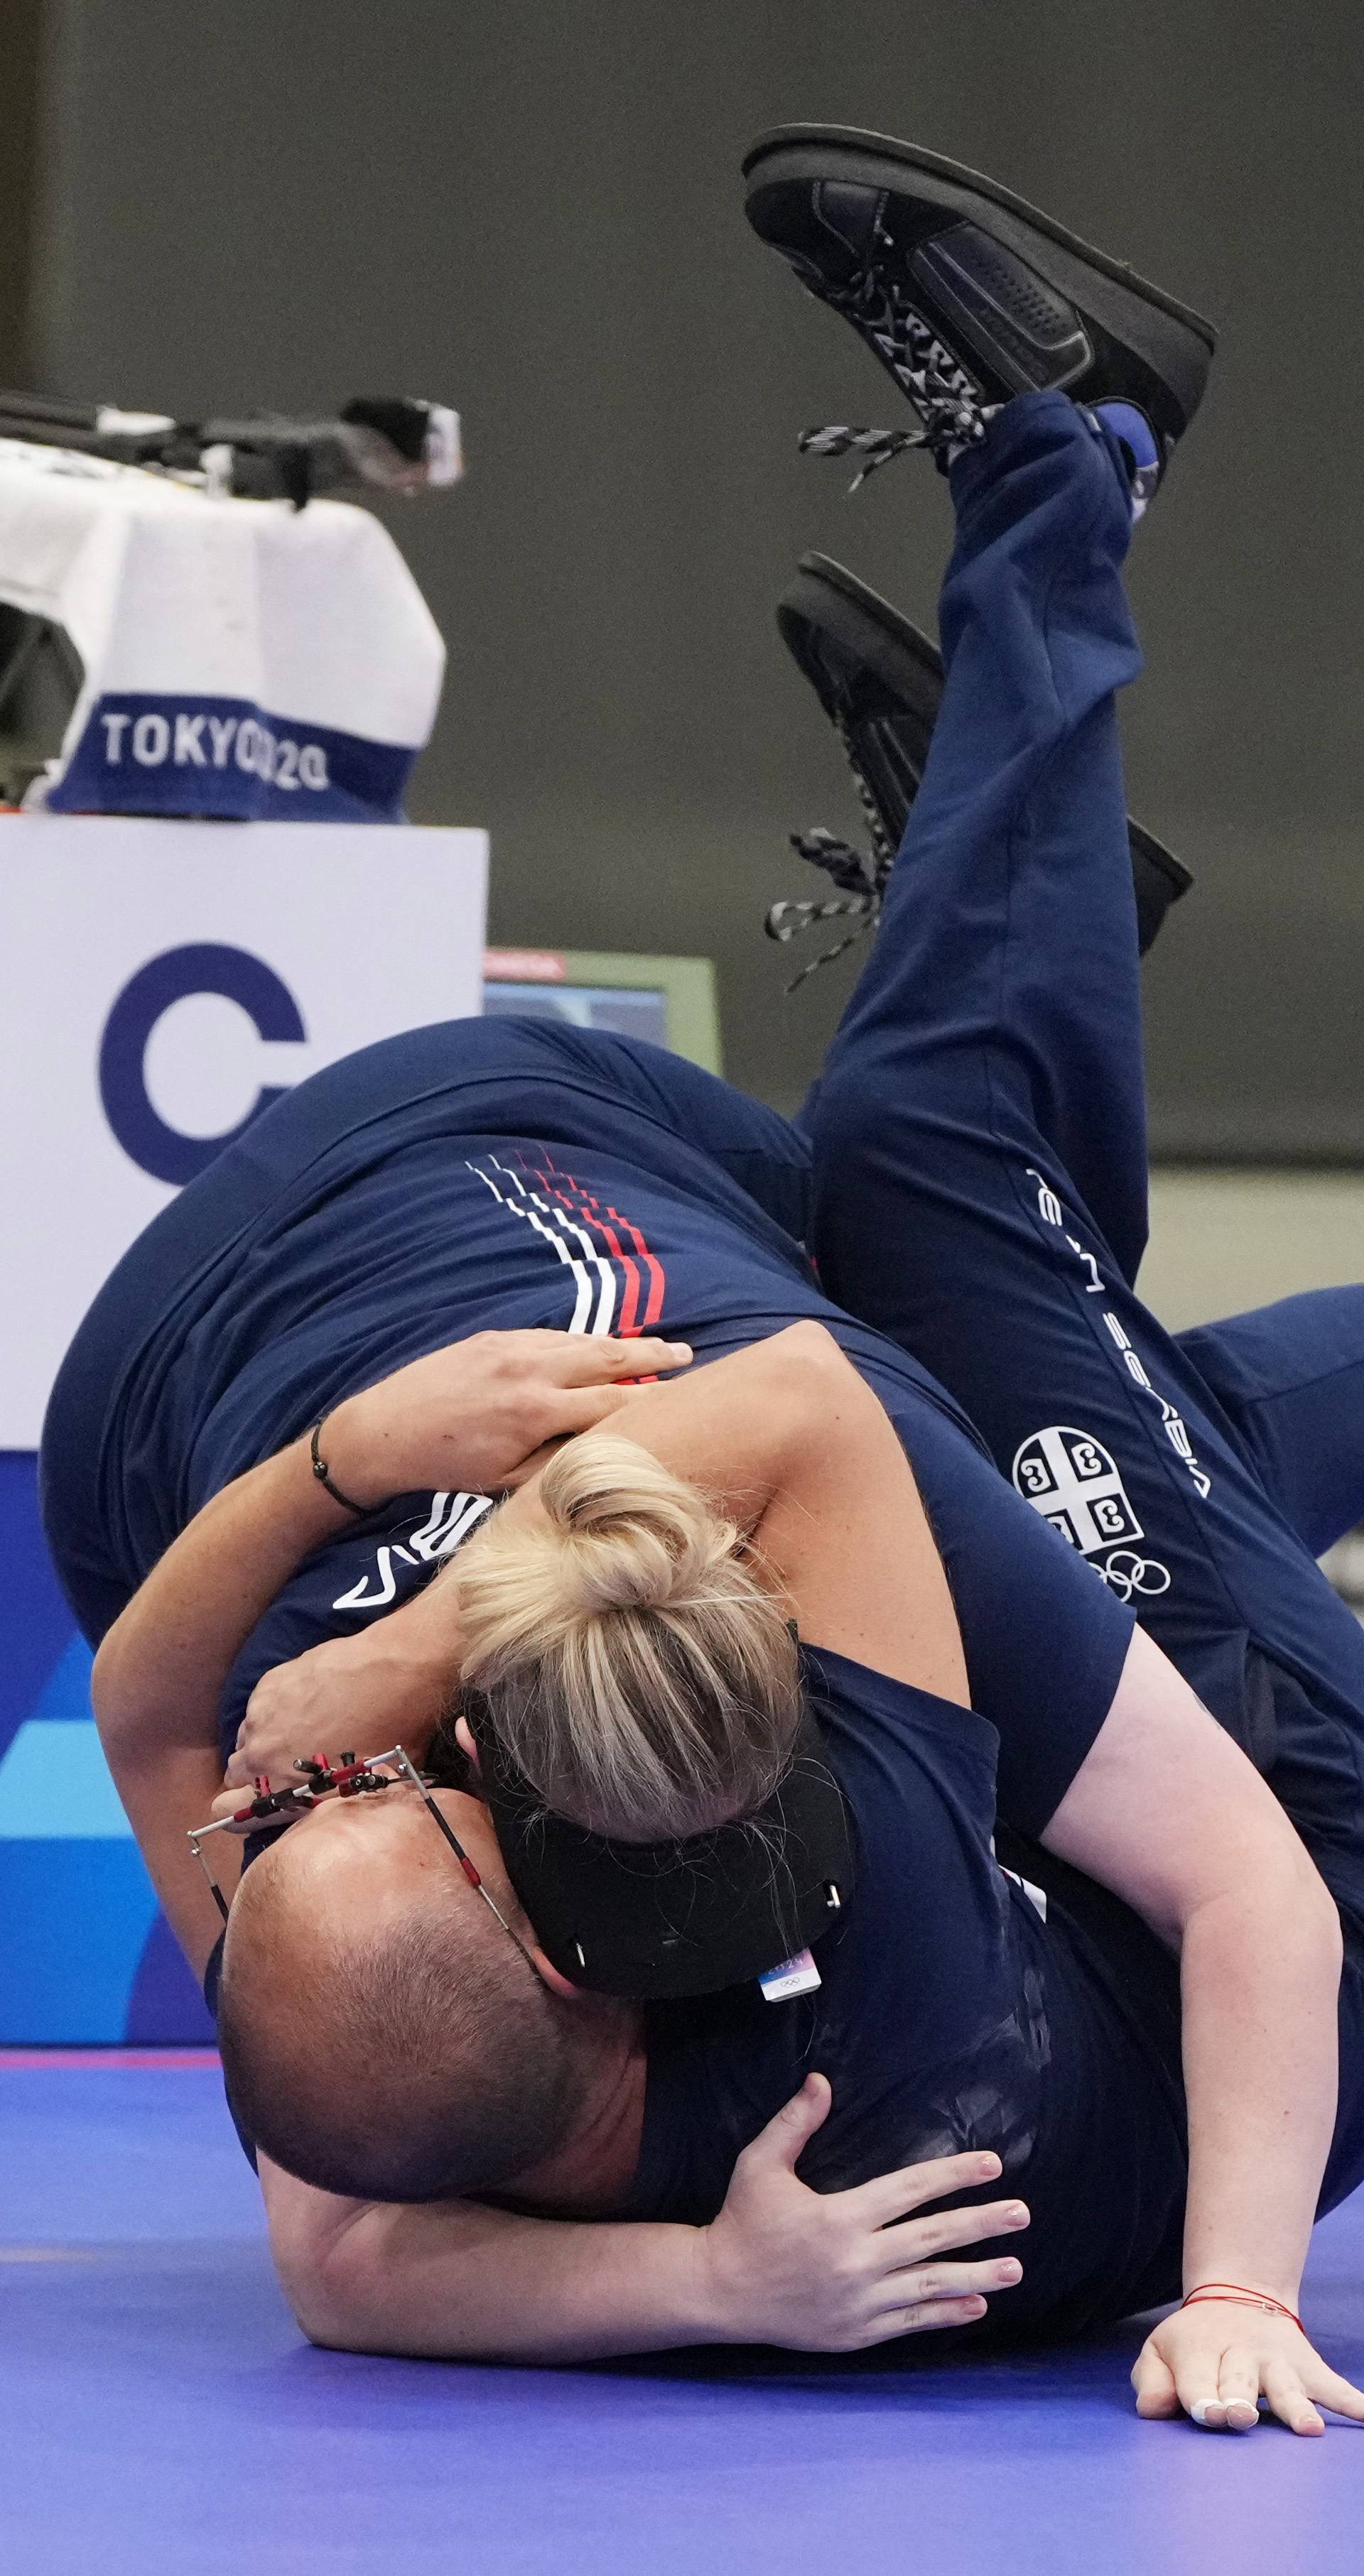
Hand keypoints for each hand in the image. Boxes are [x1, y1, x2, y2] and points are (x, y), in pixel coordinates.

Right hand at [223, 1626, 449, 1793]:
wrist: (394, 1672)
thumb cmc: (390, 1734)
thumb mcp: (366, 1786)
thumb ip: (331, 1799)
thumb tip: (331, 1800)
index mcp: (282, 1787)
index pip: (230, 1811)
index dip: (243, 1809)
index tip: (262, 1800)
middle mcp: (261, 1754)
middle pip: (236, 1772)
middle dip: (256, 1773)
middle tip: (287, 1765)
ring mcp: (260, 1715)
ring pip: (247, 1737)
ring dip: (266, 1739)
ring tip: (300, 1731)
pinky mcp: (268, 1683)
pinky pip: (259, 1707)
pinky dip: (276, 1709)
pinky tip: (306, 1703)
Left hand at [324, 1331, 692, 1503]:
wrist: (383, 1431)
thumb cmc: (447, 1466)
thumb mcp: (507, 1480)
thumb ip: (560, 1461)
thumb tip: (606, 1449)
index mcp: (537, 1411)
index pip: (614, 1401)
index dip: (654, 1400)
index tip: (686, 1398)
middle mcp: (530, 1370)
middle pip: (608, 1358)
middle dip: (653, 1357)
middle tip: (688, 1355)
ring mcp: (512, 1347)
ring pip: (583, 1341)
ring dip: (623, 1344)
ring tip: (659, 1347)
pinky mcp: (494, 1337)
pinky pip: (551, 1334)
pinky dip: (582, 1340)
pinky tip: (599, 1346)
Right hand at [696, 2073, 1028, 2351]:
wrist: (718, 2291)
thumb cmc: (742, 2220)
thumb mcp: (760, 2164)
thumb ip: (794, 2123)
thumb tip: (821, 2080)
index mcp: (839, 2216)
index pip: (909, 2190)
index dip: (953, 2175)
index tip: (991, 2165)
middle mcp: (856, 2260)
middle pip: (931, 2238)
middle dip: (980, 2224)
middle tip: (1021, 2214)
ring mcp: (858, 2302)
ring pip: (929, 2285)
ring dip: (976, 2276)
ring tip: (1014, 2268)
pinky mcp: (855, 2332)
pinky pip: (909, 2322)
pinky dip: (944, 2314)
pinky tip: (975, 2306)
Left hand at [1133, 2299, 1363, 2434]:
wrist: (1237, 2294)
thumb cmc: (1193, 2343)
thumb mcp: (1160, 2352)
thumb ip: (1151, 2381)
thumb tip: (1151, 2411)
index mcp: (1198, 2349)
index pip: (1196, 2380)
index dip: (1201, 2399)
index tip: (1210, 2415)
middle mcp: (1239, 2352)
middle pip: (1238, 2381)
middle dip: (1240, 2400)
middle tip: (1242, 2417)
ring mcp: (1276, 2359)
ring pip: (1286, 2385)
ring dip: (1297, 2406)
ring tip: (1309, 2429)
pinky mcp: (1306, 2365)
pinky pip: (1331, 2384)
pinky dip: (1351, 2400)